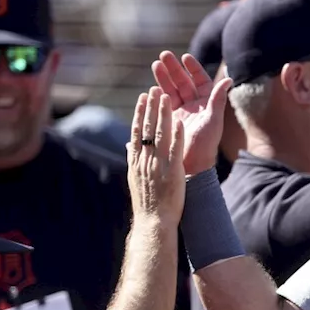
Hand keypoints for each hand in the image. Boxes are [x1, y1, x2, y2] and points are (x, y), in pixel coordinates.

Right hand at [127, 87, 185, 222]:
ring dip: (163, 114)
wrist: (153, 221)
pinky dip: (176, 135)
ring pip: (159, 134)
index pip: (137, 131)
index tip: (142, 98)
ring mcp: (158, 165)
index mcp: (136, 160)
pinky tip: (179, 121)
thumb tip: (130, 146)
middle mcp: (145, 160)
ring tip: (166, 97)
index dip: (140, 113)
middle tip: (153, 89)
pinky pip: (174, 150)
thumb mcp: (135, 179)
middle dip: (150, 107)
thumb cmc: (146, 203)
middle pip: (146, 128)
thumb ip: (134, 160)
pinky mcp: (172, 172)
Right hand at [150, 51, 232, 176]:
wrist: (192, 165)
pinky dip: (158, 93)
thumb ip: (218, 99)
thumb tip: (229, 78)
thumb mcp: (213, 120)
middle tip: (163, 55)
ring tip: (155, 64)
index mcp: (207, 104)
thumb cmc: (206, 144)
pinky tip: (152, 85)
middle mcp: (195, 106)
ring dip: (164, 77)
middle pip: (184, 82)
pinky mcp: (169, 119)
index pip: (201, 81)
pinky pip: (163, 102)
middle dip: (174, 69)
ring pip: (172, 90)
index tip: (185, 56)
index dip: (193, 68)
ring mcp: (181, 112)